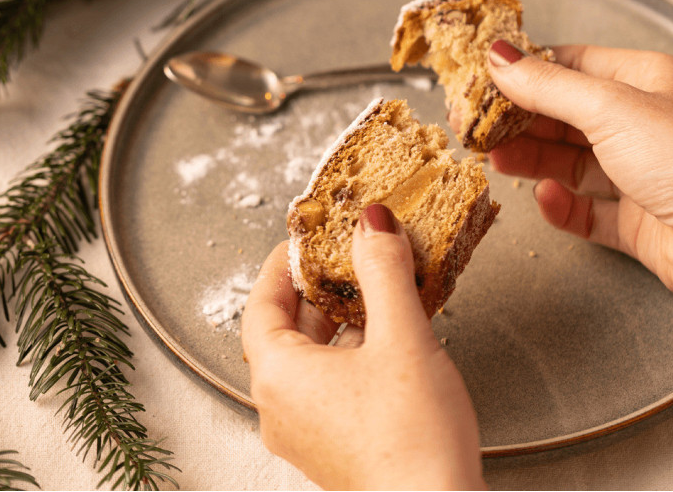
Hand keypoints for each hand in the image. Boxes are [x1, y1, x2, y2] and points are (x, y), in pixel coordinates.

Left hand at [241, 204, 484, 489]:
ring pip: (311, 360)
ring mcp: (306, 433)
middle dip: (317, 291)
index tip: (302, 240)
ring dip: (339, 322)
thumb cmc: (412, 442)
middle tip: (343, 258)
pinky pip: (330, 386)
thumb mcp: (401, 338)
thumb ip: (383, 272)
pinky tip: (388, 342)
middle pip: (286, 331)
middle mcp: (282, 408)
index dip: (280, 266)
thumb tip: (372, 225)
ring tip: (374, 293)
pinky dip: (350, 355)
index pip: (260, 304)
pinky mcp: (334, 448)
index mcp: (279, 376)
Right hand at [470, 41, 672, 376]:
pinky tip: (545, 197)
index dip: (526, 71)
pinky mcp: (634, 220)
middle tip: (474, 125)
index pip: (572, 66)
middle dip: (520, 120)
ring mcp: (639, 174)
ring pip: (569, 162)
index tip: (483, 79)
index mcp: (645, 82)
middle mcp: (643, 124)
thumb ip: (547, 85)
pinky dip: (560, 204)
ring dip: (531, 160)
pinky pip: (584, 209)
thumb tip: (500, 56)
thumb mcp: (610, 108)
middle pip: (564, 115)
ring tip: (494, 159)